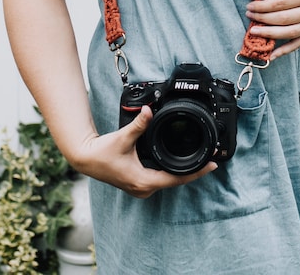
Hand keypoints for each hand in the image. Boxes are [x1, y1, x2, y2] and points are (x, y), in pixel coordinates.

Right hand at [73, 106, 216, 198]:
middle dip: (194, 172)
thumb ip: (138, 124)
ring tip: (201, 162)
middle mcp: (144, 188)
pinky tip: (180, 164)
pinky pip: (162, 179)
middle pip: (176, 182)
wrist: (86, 159)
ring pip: (169, 181)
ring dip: (184, 173)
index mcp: (143, 181)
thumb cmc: (102, 152)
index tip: (212, 165)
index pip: (177, 179)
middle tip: (212, 160)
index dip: (196, 172)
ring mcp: (141, 188)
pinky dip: (173, 172)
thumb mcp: (123, 137)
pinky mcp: (138, 183)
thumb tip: (148, 110)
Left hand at [245, 0, 299, 59]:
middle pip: (284, 18)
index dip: (263, 6)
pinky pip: (296, 45)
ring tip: (254, 32)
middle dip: (263, 19)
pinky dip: (283, 51)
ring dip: (269, 34)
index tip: (249, 7)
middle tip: (249, 16)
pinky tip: (270, 55)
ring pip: (289, 33)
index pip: (281, 3)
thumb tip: (256, 2)